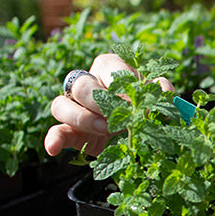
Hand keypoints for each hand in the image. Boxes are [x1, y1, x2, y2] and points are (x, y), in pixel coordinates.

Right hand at [44, 52, 174, 158]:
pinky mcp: (69, 131)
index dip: (120, 85)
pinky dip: (52, 139)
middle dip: (99, 102)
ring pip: (60, 104)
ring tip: (103, 130)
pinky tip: (53, 149)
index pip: (107, 67)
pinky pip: (54, 131)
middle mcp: (87, 83)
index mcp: (110, 68)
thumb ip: (160, 91)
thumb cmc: (145, 110)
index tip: (133, 103)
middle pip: (81, 84)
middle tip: (116, 118)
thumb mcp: (155, 99)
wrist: (138, 139)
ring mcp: (74, 107)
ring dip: (81, 118)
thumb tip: (162, 88)